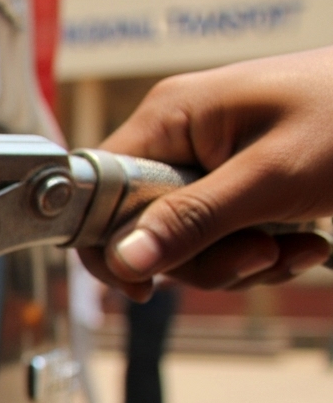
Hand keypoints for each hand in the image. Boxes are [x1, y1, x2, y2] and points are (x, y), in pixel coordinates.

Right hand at [80, 46, 332, 299]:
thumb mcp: (272, 179)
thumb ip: (193, 220)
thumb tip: (125, 259)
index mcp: (171, 117)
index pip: (99, 190)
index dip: (112, 242)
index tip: (144, 285)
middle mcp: (181, 138)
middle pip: (145, 228)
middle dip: (202, 257)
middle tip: (257, 255)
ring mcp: (210, 162)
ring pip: (187, 243)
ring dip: (241, 261)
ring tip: (293, 247)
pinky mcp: (240, 185)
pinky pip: (223, 238)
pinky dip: (262, 253)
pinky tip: (303, 242)